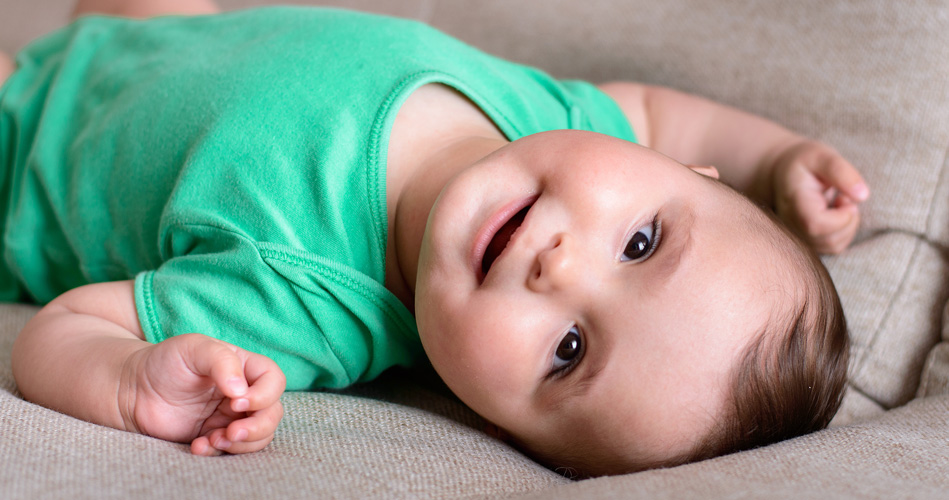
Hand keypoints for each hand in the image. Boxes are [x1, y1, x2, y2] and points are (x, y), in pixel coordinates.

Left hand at [120, 333, 285, 455]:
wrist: (133, 389)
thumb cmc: (165, 361)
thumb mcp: (193, 347)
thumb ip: (221, 361)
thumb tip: (241, 390)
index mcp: (244, 368)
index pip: (274, 381)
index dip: (264, 395)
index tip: (236, 402)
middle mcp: (243, 393)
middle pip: (272, 413)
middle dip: (257, 427)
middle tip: (231, 433)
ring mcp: (230, 417)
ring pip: (259, 436)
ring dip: (241, 444)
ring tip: (213, 440)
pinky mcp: (215, 436)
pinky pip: (231, 450)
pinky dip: (218, 452)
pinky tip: (198, 446)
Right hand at [771, 140, 868, 253]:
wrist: (783, 174)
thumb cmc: (804, 164)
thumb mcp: (822, 157)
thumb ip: (841, 172)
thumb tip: (863, 196)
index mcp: (794, 202)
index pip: (816, 224)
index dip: (841, 217)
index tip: (846, 198)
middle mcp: (791, 224)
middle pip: (829, 239)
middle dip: (849, 219)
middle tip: (844, 197)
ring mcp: (797, 235)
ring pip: (834, 246)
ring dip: (847, 225)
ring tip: (838, 204)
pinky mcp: (806, 241)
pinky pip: (833, 247)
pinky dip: (843, 232)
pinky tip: (835, 215)